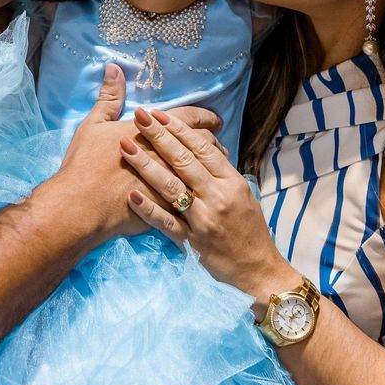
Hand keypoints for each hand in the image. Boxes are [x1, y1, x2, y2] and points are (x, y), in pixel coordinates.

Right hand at [49, 66, 222, 240]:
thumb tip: (114, 67)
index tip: (215, 119)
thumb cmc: (85, 164)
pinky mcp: (168, 208)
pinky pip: (194, 198)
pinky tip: (205, 194)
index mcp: (152, 132)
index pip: (187, 119)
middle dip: (213, 141)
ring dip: (212, 167)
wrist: (82, 206)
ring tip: (218, 165)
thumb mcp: (94, 124)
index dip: (204, 117)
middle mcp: (167, 155)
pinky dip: (203, 192)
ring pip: (203, 173)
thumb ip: (109, 97)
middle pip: (201, 145)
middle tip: (219, 140)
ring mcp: (171, 182)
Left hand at [121, 107, 295, 314]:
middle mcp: (218, 197)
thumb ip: (220, 173)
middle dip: (159, 136)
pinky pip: (166, 223)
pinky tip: (131, 196)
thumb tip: (201, 146)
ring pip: (171, 187)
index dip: (179, 129)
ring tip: (126, 146)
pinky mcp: (191, 242)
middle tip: (138, 116)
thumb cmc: (249, 230)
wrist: (258, 271)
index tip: (159, 113)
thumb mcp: (243, 195)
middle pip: (184, 161)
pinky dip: (148, 210)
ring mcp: (203, 220)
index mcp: (231, 182)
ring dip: (146, 165)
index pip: (202, 148)